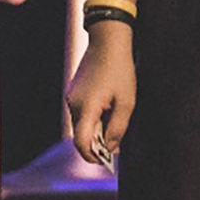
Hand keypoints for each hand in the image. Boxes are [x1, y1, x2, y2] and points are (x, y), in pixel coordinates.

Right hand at [66, 22, 135, 161]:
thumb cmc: (120, 69)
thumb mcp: (127, 101)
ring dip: (96, 127)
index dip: (92, 156)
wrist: (108, 40)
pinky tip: (108, 105)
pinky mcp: (74, 90)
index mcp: (86, 108)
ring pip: (82, 123)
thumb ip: (118, 128)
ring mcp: (72, 96)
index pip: (82, 143)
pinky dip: (93, 115)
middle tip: (117, 139)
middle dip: (97, 141)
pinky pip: (82, 111)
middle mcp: (73, 104)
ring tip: (115, 116)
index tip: (105, 159)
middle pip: (82, 134)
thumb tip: (111, 148)